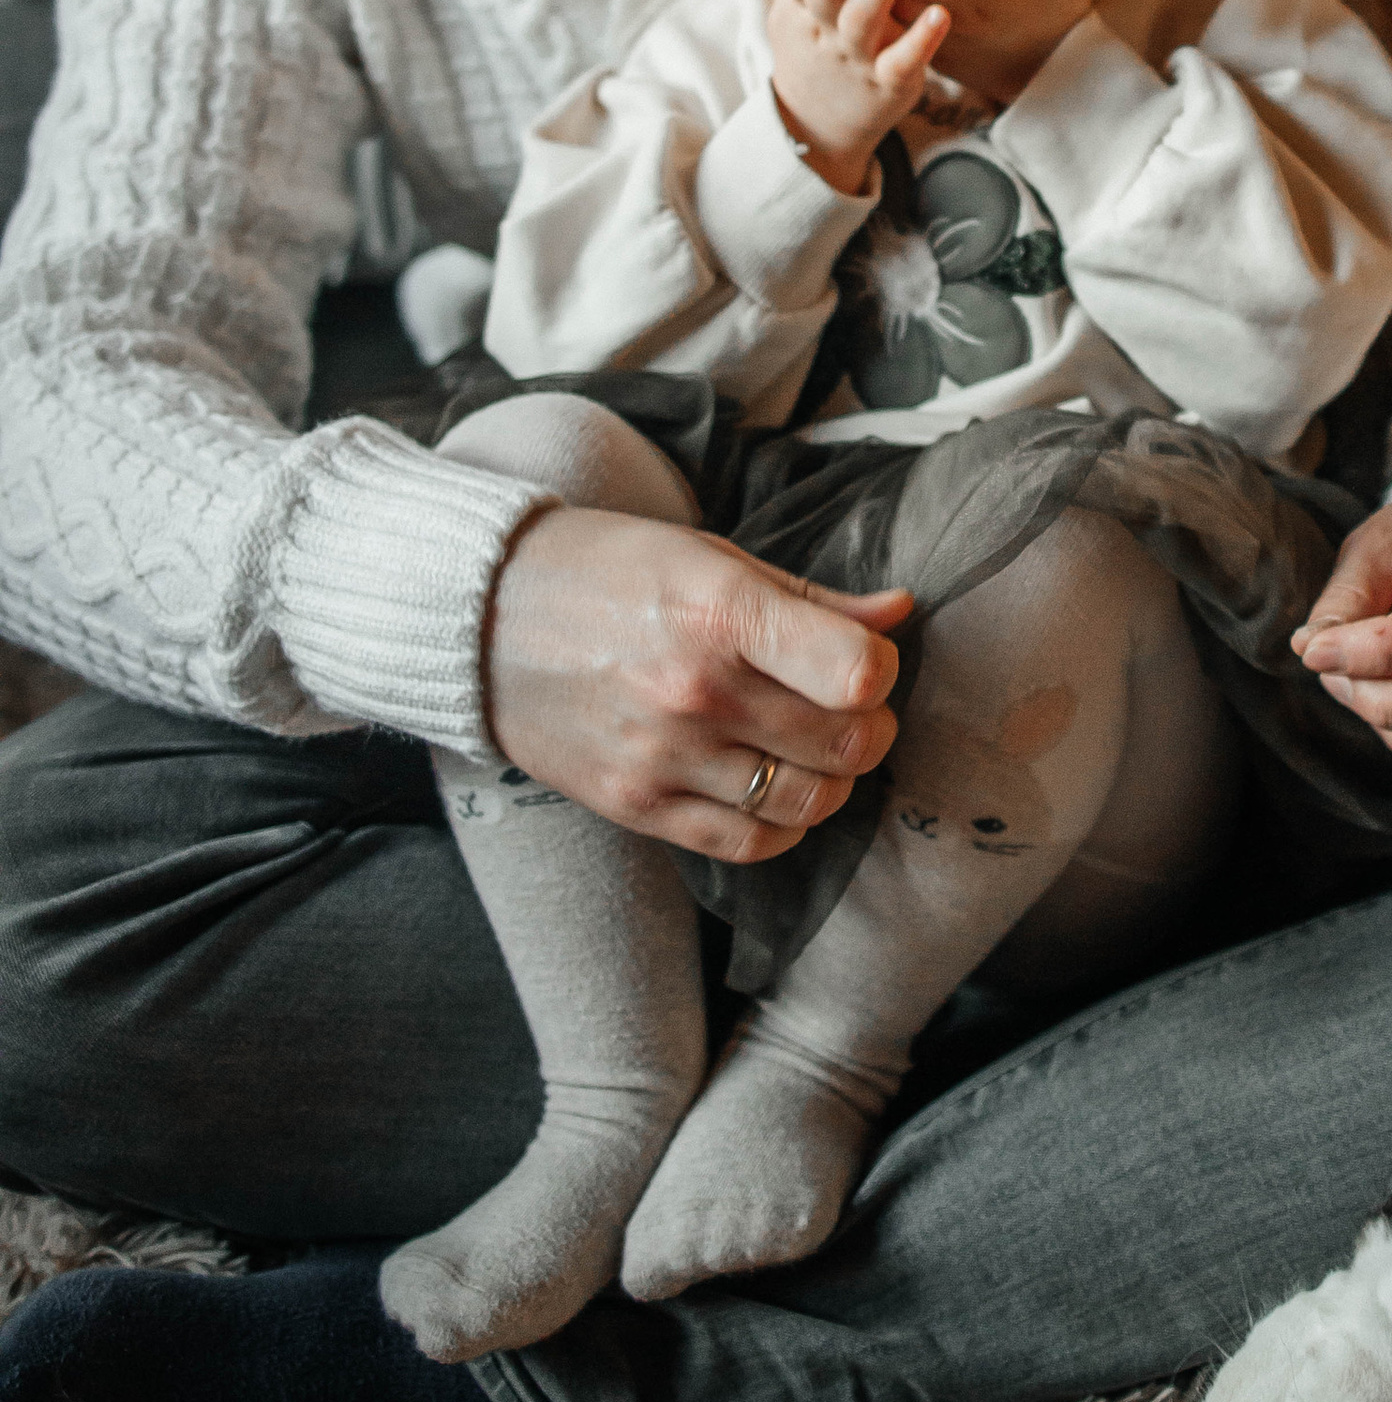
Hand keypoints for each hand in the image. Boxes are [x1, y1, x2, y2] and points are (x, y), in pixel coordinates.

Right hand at [487, 503, 909, 862]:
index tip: (863, 662)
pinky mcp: (634, 805)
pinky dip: (783, 825)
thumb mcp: (709, 557)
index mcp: (719, 612)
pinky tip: (776, 791)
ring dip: (833, 779)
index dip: (880, 672)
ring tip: (813, 749)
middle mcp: (694, 690)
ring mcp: (662, 756)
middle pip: (845, 743)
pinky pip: (747, 844)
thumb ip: (809, 598)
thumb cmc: (604, 573)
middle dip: (868, 727)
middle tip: (846, 708)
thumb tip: (899, 614)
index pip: (856, 674)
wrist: (482, 618)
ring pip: (807, 801)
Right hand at [766, 0, 951, 192]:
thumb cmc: (814, 52)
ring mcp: (854, 60)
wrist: (817, 131)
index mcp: (798, 10)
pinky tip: (941, 14)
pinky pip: (902, 63)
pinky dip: (920, 40)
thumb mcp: (793, 11)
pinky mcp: (888, 86)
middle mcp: (823, 32)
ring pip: (862, 19)